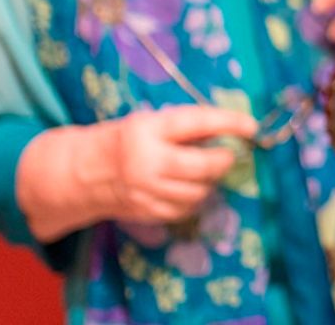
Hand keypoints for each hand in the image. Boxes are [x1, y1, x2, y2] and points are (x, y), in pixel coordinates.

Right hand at [17, 105, 257, 240]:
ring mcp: (146, 191)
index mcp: (148, 129)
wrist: (82, 172)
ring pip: (198, 191)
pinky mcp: (147, 211)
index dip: (228, 123)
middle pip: (203, 166)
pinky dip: (195, 198)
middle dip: (224, 160)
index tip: (252, 126)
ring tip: (206, 171)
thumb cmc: (126, 140)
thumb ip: (185, 127)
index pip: (196, 123)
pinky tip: (190, 188)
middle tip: (231, 155)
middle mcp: (147, 161)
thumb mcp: (150, 123)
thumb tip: (232, 131)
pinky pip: (186, 208)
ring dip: (211, 181)